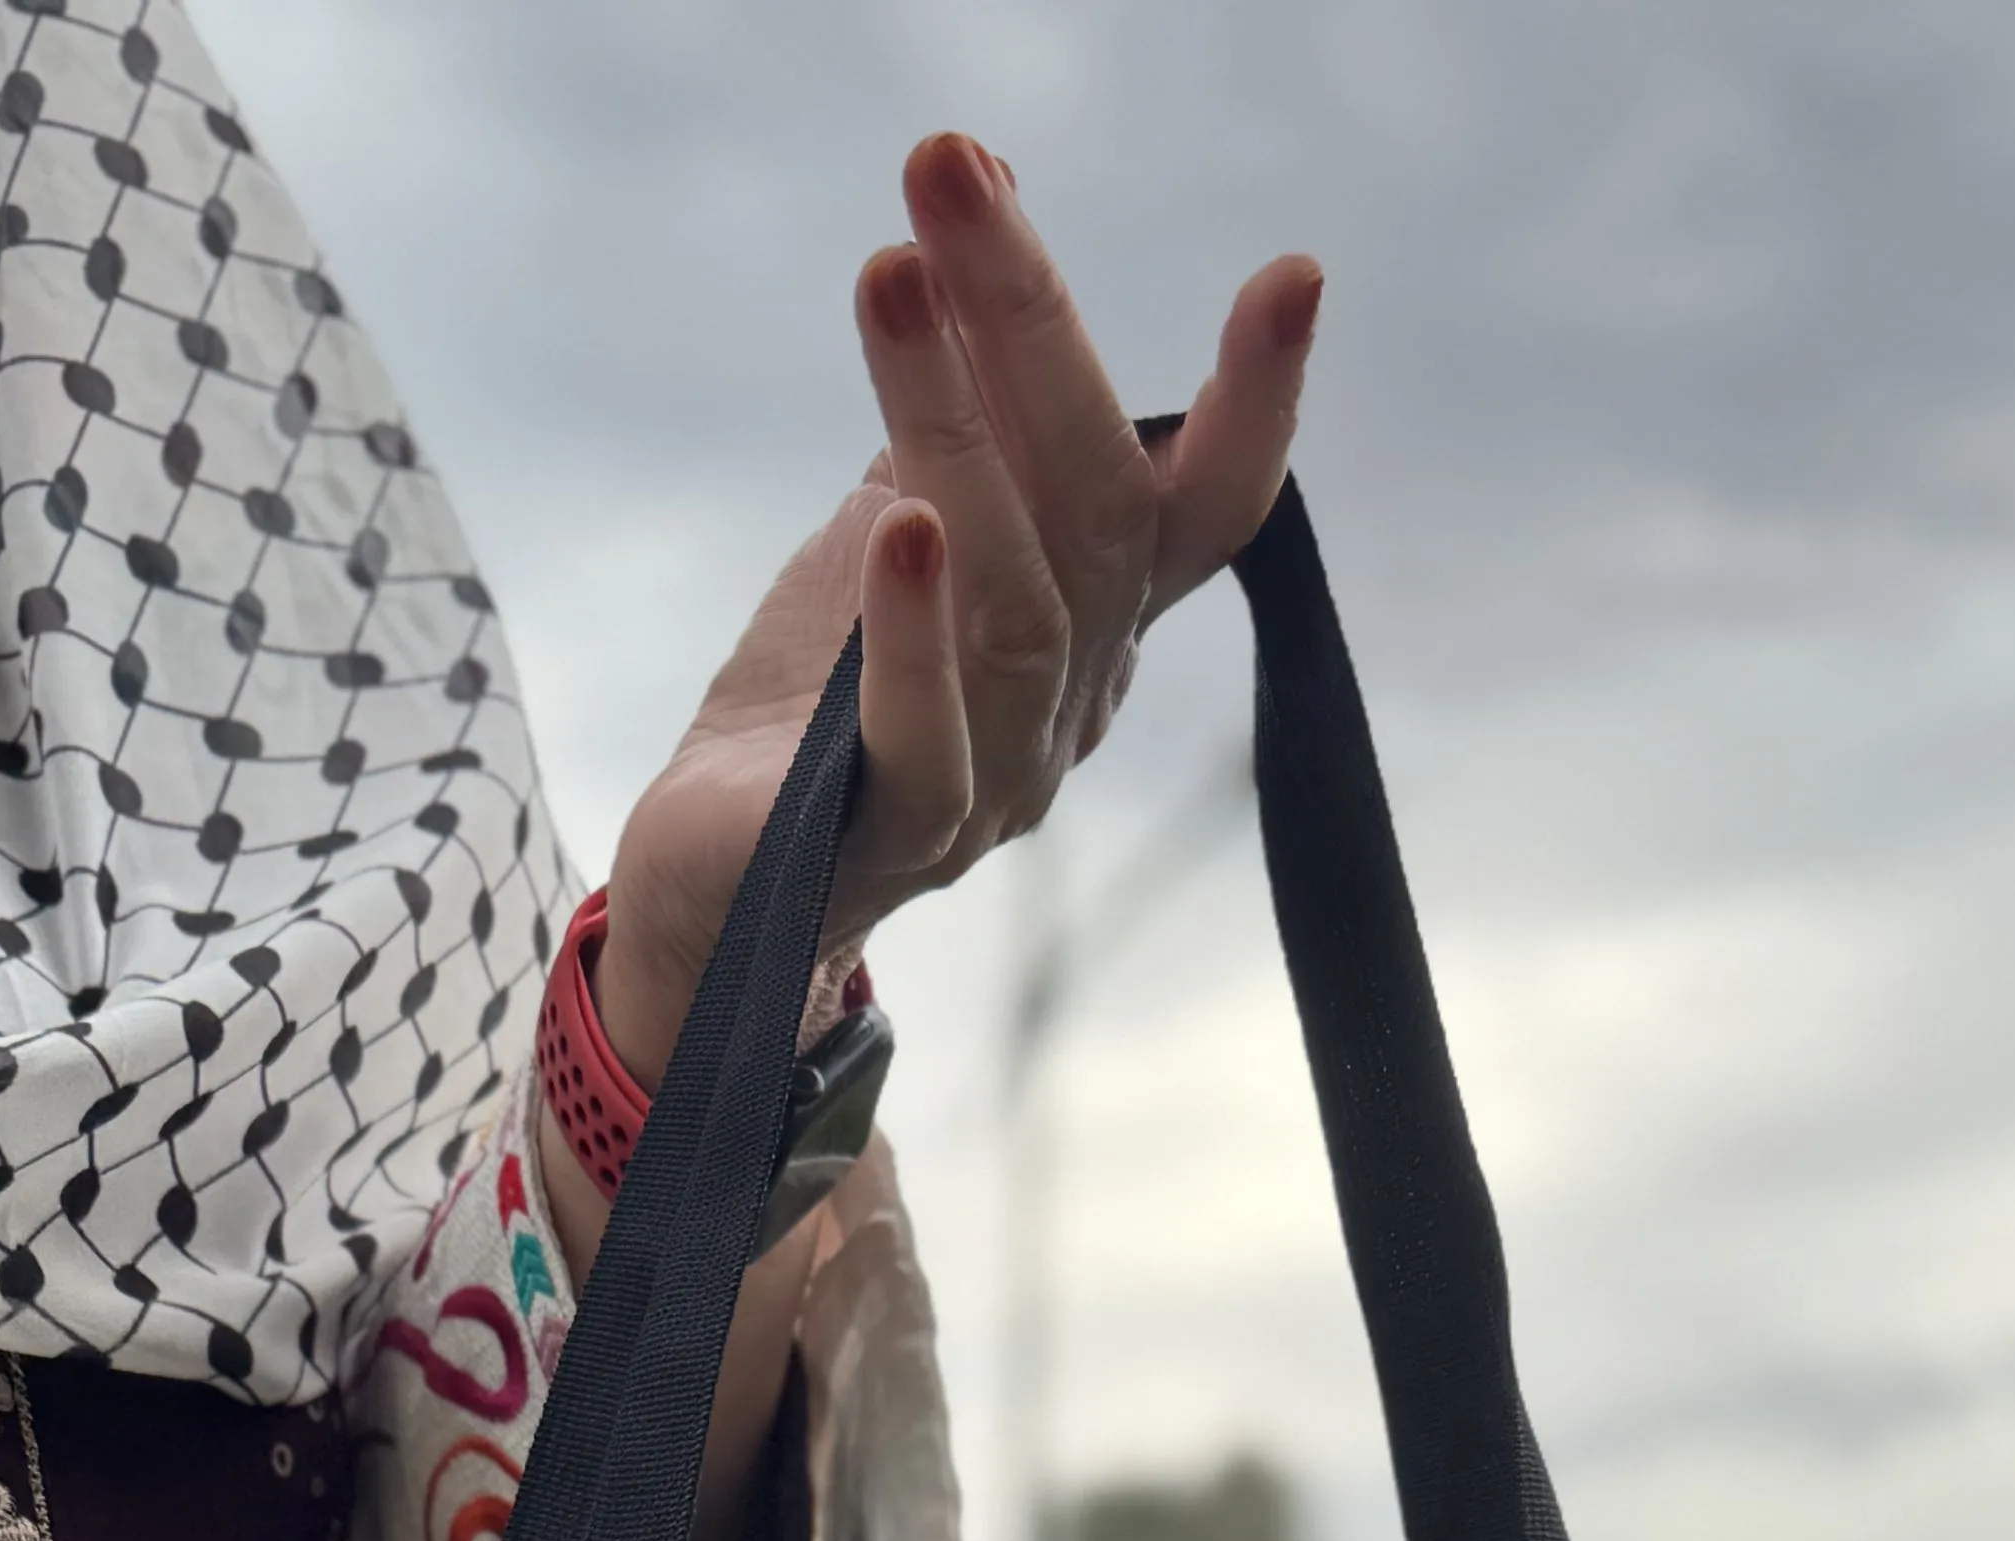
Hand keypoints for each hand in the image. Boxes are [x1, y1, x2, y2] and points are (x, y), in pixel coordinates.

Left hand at [594, 133, 1319, 1087]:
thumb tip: (987, 171)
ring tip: (892, 279)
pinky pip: (927, 740)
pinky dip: (914, 634)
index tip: (1294, 277)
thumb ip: (960, 378)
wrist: (721, 896)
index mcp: (1095, 620)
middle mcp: (1070, 700)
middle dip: (1030, 324)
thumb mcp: (901, 505)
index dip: (1257, 406)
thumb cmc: (824, 693)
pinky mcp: (889, 838)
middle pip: (1096, 508)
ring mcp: (995, 780)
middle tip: (949, 170)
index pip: (1204, 511)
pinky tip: (897, 526)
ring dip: (953, 425)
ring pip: (1012, 602)